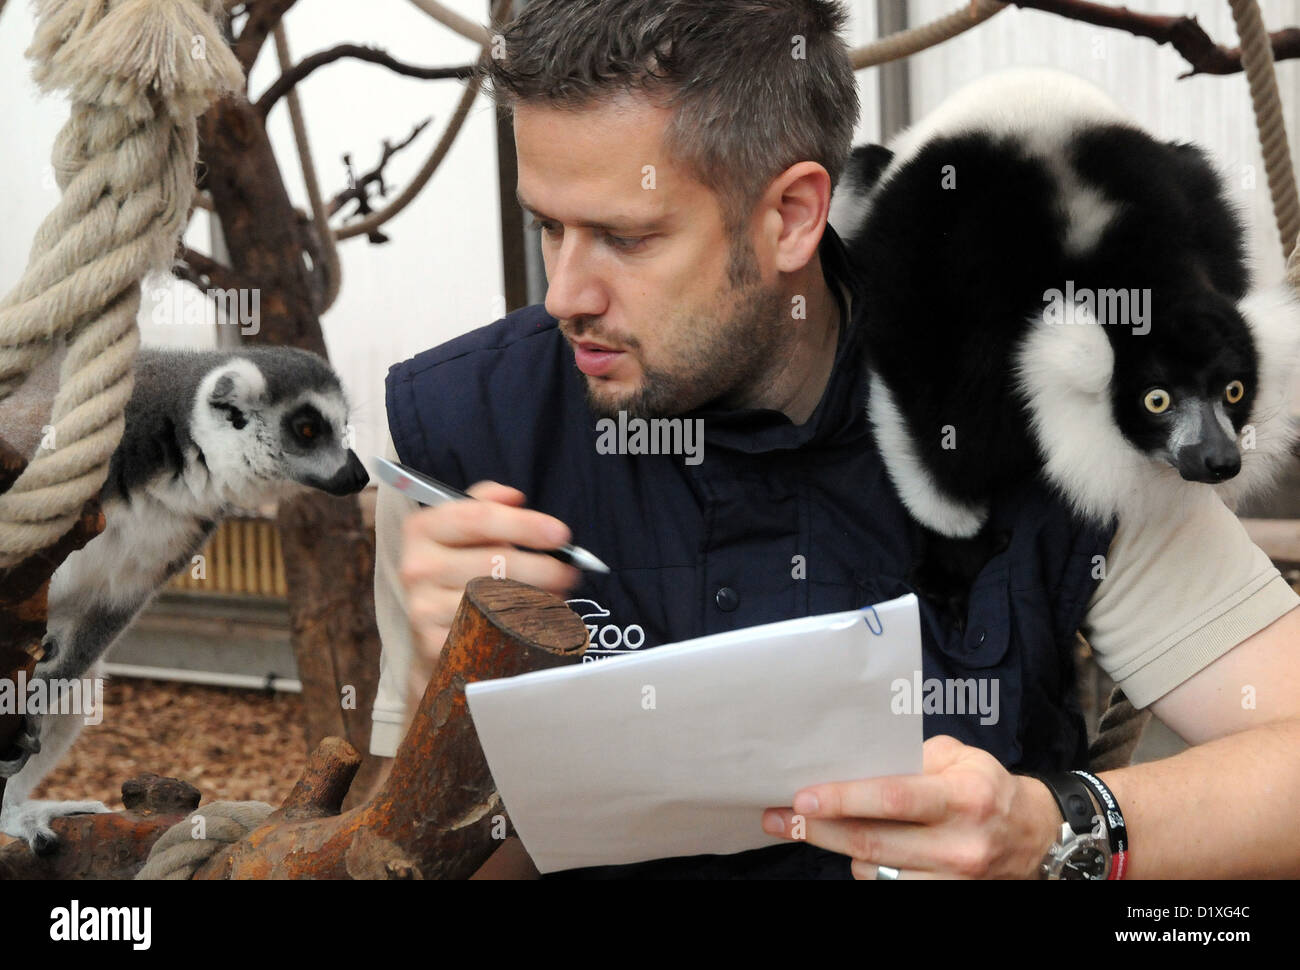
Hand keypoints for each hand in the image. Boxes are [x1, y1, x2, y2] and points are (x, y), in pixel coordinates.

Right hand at [398, 481, 579, 708]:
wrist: (430, 630)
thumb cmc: (457, 570)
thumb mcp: (463, 530)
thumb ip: (486, 505)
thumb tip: (514, 497)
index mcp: (423, 529)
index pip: (478, 519)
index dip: (524, 525)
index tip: (561, 534)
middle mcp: (418, 567)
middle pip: (495, 563)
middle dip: (543, 568)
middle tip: (570, 573)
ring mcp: (423, 608)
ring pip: (498, 601)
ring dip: (539, 600)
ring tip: (557, 596)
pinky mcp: (435, 644)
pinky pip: (493, 633)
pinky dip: (524, 628)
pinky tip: (538, 623)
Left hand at [761, 735, 1060, 878]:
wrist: (1034, 834)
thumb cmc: (986, 786)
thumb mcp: (958, 757)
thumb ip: (910, 759)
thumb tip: (854, 764)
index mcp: (962, 797)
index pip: (893, 799)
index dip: (843, 799)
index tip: (802, 797)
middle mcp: (959, 844)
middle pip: (873, 842)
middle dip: (817, 830)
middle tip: (778, 818)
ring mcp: (954, 880)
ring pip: (875, 870)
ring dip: (838, 849)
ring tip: (813, 827)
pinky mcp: (947, 897)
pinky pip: (890, 886)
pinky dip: (867, 867)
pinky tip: (855, 848)